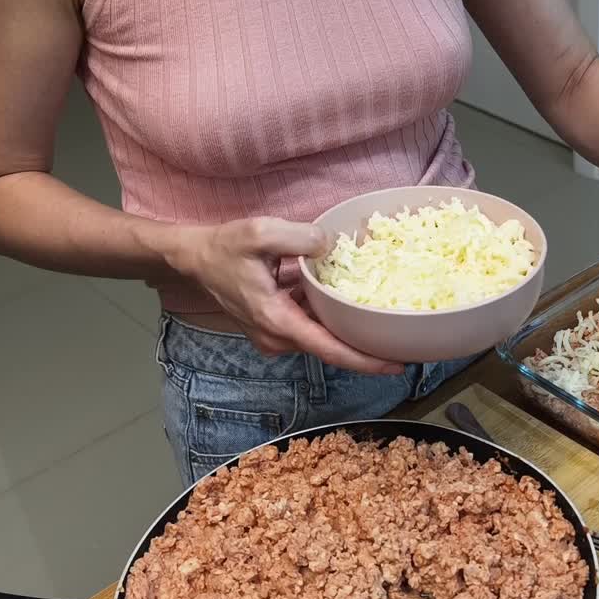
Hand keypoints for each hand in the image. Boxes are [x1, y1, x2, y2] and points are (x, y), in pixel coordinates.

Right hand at [174, 217, 403, 374]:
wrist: (195, 258)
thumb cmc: (224, 247)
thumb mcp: (261, 232)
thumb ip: (300, 236)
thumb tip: (331, 245)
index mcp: (277, 321)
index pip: (329, 349)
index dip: (365, 361)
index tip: (396, 366)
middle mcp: (278, 337)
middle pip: (331, 349)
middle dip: (366, 347)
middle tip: (404, 340)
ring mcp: (276, 336)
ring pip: (322, 338)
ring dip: (348, 330)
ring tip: (386, 321)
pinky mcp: (276, 327)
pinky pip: (311, 327)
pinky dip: (330, 318)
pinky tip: (350, 302)